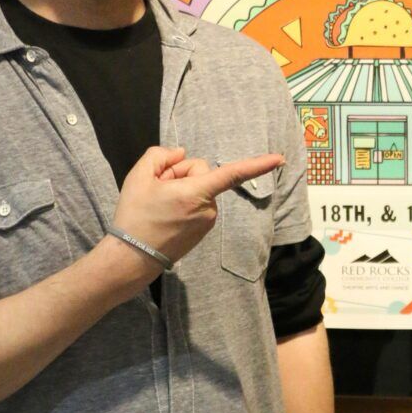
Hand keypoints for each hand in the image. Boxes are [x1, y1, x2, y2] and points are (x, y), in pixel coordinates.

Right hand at [112, 146, 283, 265]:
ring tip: (159, 205)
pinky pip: (198, 204)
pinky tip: (166, 214)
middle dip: (181, 174)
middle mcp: (209, 208)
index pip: (233, 174)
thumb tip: (181, 154)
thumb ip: (161, 155)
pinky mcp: (204, 231)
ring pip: (200, 189)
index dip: (258, 164)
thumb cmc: (134, 216)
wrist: (131, 258)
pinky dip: (185, 203)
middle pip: (201, 173)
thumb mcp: (139, 176)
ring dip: (183, 190)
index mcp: (197, 193)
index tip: (280, 159)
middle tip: (157, 188)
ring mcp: (208, 222)